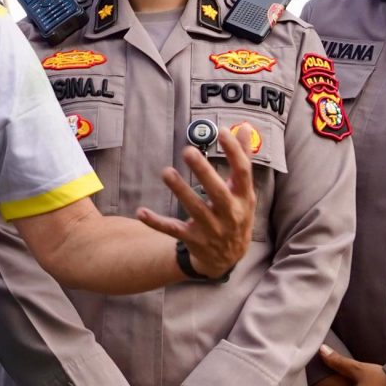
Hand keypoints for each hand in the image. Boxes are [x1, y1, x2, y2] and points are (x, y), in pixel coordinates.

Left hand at [136, 133, 258, 279]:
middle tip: (188, 151)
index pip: (243, 172)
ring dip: (180, 191)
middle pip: (218, 192)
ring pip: (195, 209)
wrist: (229, 258)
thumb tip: (245, 127)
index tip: (222, 131)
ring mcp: (211, 228)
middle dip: (203, 172)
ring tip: (166, 172)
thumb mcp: (243, 190)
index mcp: (243, 198)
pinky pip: (173, 230)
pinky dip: (156, 222)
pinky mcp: (193, 239)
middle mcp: (230, 214)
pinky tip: (141, 212)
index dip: (234, 152)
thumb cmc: (236, 214)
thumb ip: (243, 158)